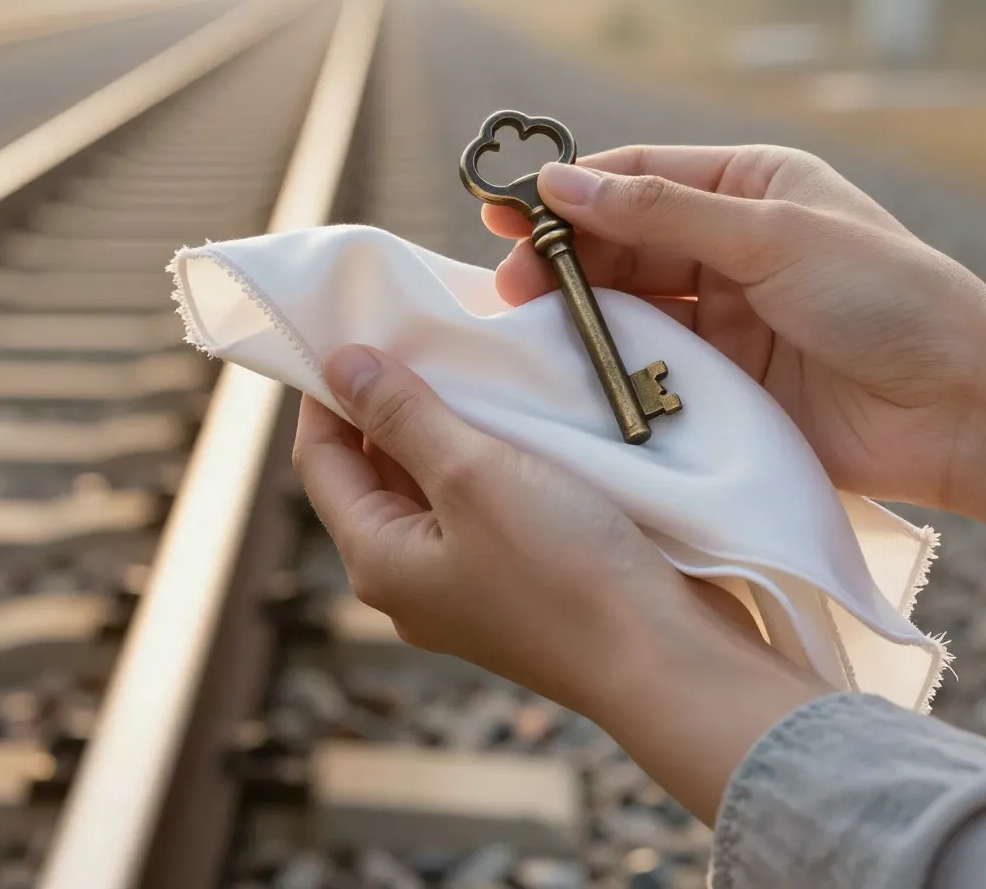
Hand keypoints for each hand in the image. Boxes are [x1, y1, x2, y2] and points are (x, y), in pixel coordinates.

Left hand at [292, 344, 823, 819]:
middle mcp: (409, 581)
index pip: (320, 460)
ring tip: (477, 364)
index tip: (359, 326)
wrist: (665, 659)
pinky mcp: (518, 586)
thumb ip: (403, 416)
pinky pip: (482, 509)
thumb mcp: (473, 474)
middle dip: (392, 403)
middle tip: (425, 334)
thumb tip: (338, 364)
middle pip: (373, 474)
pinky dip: (490, 459)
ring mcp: (465, 588)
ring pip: (432, 488)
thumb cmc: (564, 569)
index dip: (329, 391)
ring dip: (448, 427)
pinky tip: (523, 420)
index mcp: (377, 560)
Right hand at [486, 145, 985, 510]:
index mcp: (754, 187)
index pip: (639, 178)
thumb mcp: (773, 237)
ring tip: (532, 334)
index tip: (504, 218)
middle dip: (566, 262)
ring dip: (584, 317)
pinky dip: (615, 370)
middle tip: (510, 291)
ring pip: (632, 309)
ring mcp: (731, 319)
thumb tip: (560, 186)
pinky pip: (656, 368)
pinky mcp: (729, 386)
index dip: (569, 196)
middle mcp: (736, 247)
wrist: (961, 410)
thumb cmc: (887, 299)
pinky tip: (576, 375)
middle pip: (625, 246)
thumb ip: (662, 216)